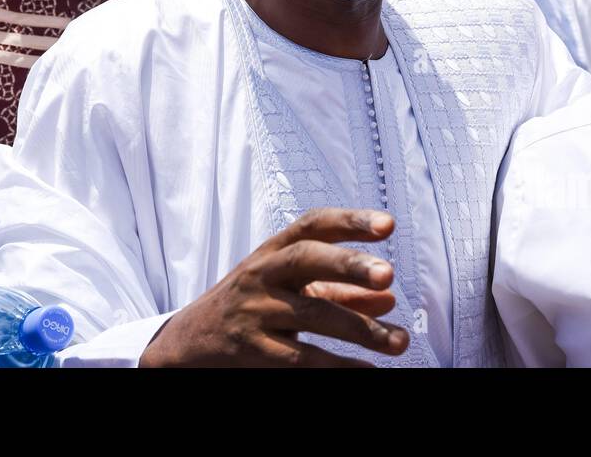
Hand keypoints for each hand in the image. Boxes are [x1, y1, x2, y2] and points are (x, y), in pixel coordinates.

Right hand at [139, 208, 408, 366]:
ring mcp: (255, 312)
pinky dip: (338, 365)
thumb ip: (340, 291)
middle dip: (349, 265)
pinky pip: (301, 358)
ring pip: (311, 314)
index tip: (389, 226)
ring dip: (360, 329)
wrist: (189, 343)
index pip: (313, 225)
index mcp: (274, 251)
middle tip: (389, 275)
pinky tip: (367, 369)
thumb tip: (390, 300)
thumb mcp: (289, 289)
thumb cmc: (253, 306)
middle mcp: (262, 274)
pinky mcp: (253, 351)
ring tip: (400, 342)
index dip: (350, 221)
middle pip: (307, 258)